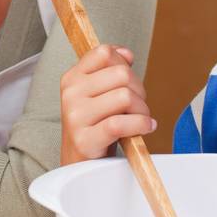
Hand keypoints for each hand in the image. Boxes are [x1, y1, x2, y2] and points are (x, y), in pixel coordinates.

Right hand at [59, 44, 154, 165]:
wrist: (80, 163)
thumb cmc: (94, 125)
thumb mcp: (97, 93)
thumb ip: (109, 70)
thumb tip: (126, 53)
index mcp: (72, 78)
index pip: (104, 52)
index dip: (124, 64)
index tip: (128, 81)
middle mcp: (70, 93)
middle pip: (121, 74)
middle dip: (139, 90)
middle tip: (138, 106)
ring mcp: (76, 116)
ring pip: (125, 96)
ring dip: (142, 110)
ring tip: (140, 119)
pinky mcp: (85, 139)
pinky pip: (121, 123)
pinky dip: (141, 124)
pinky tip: (145, 128)